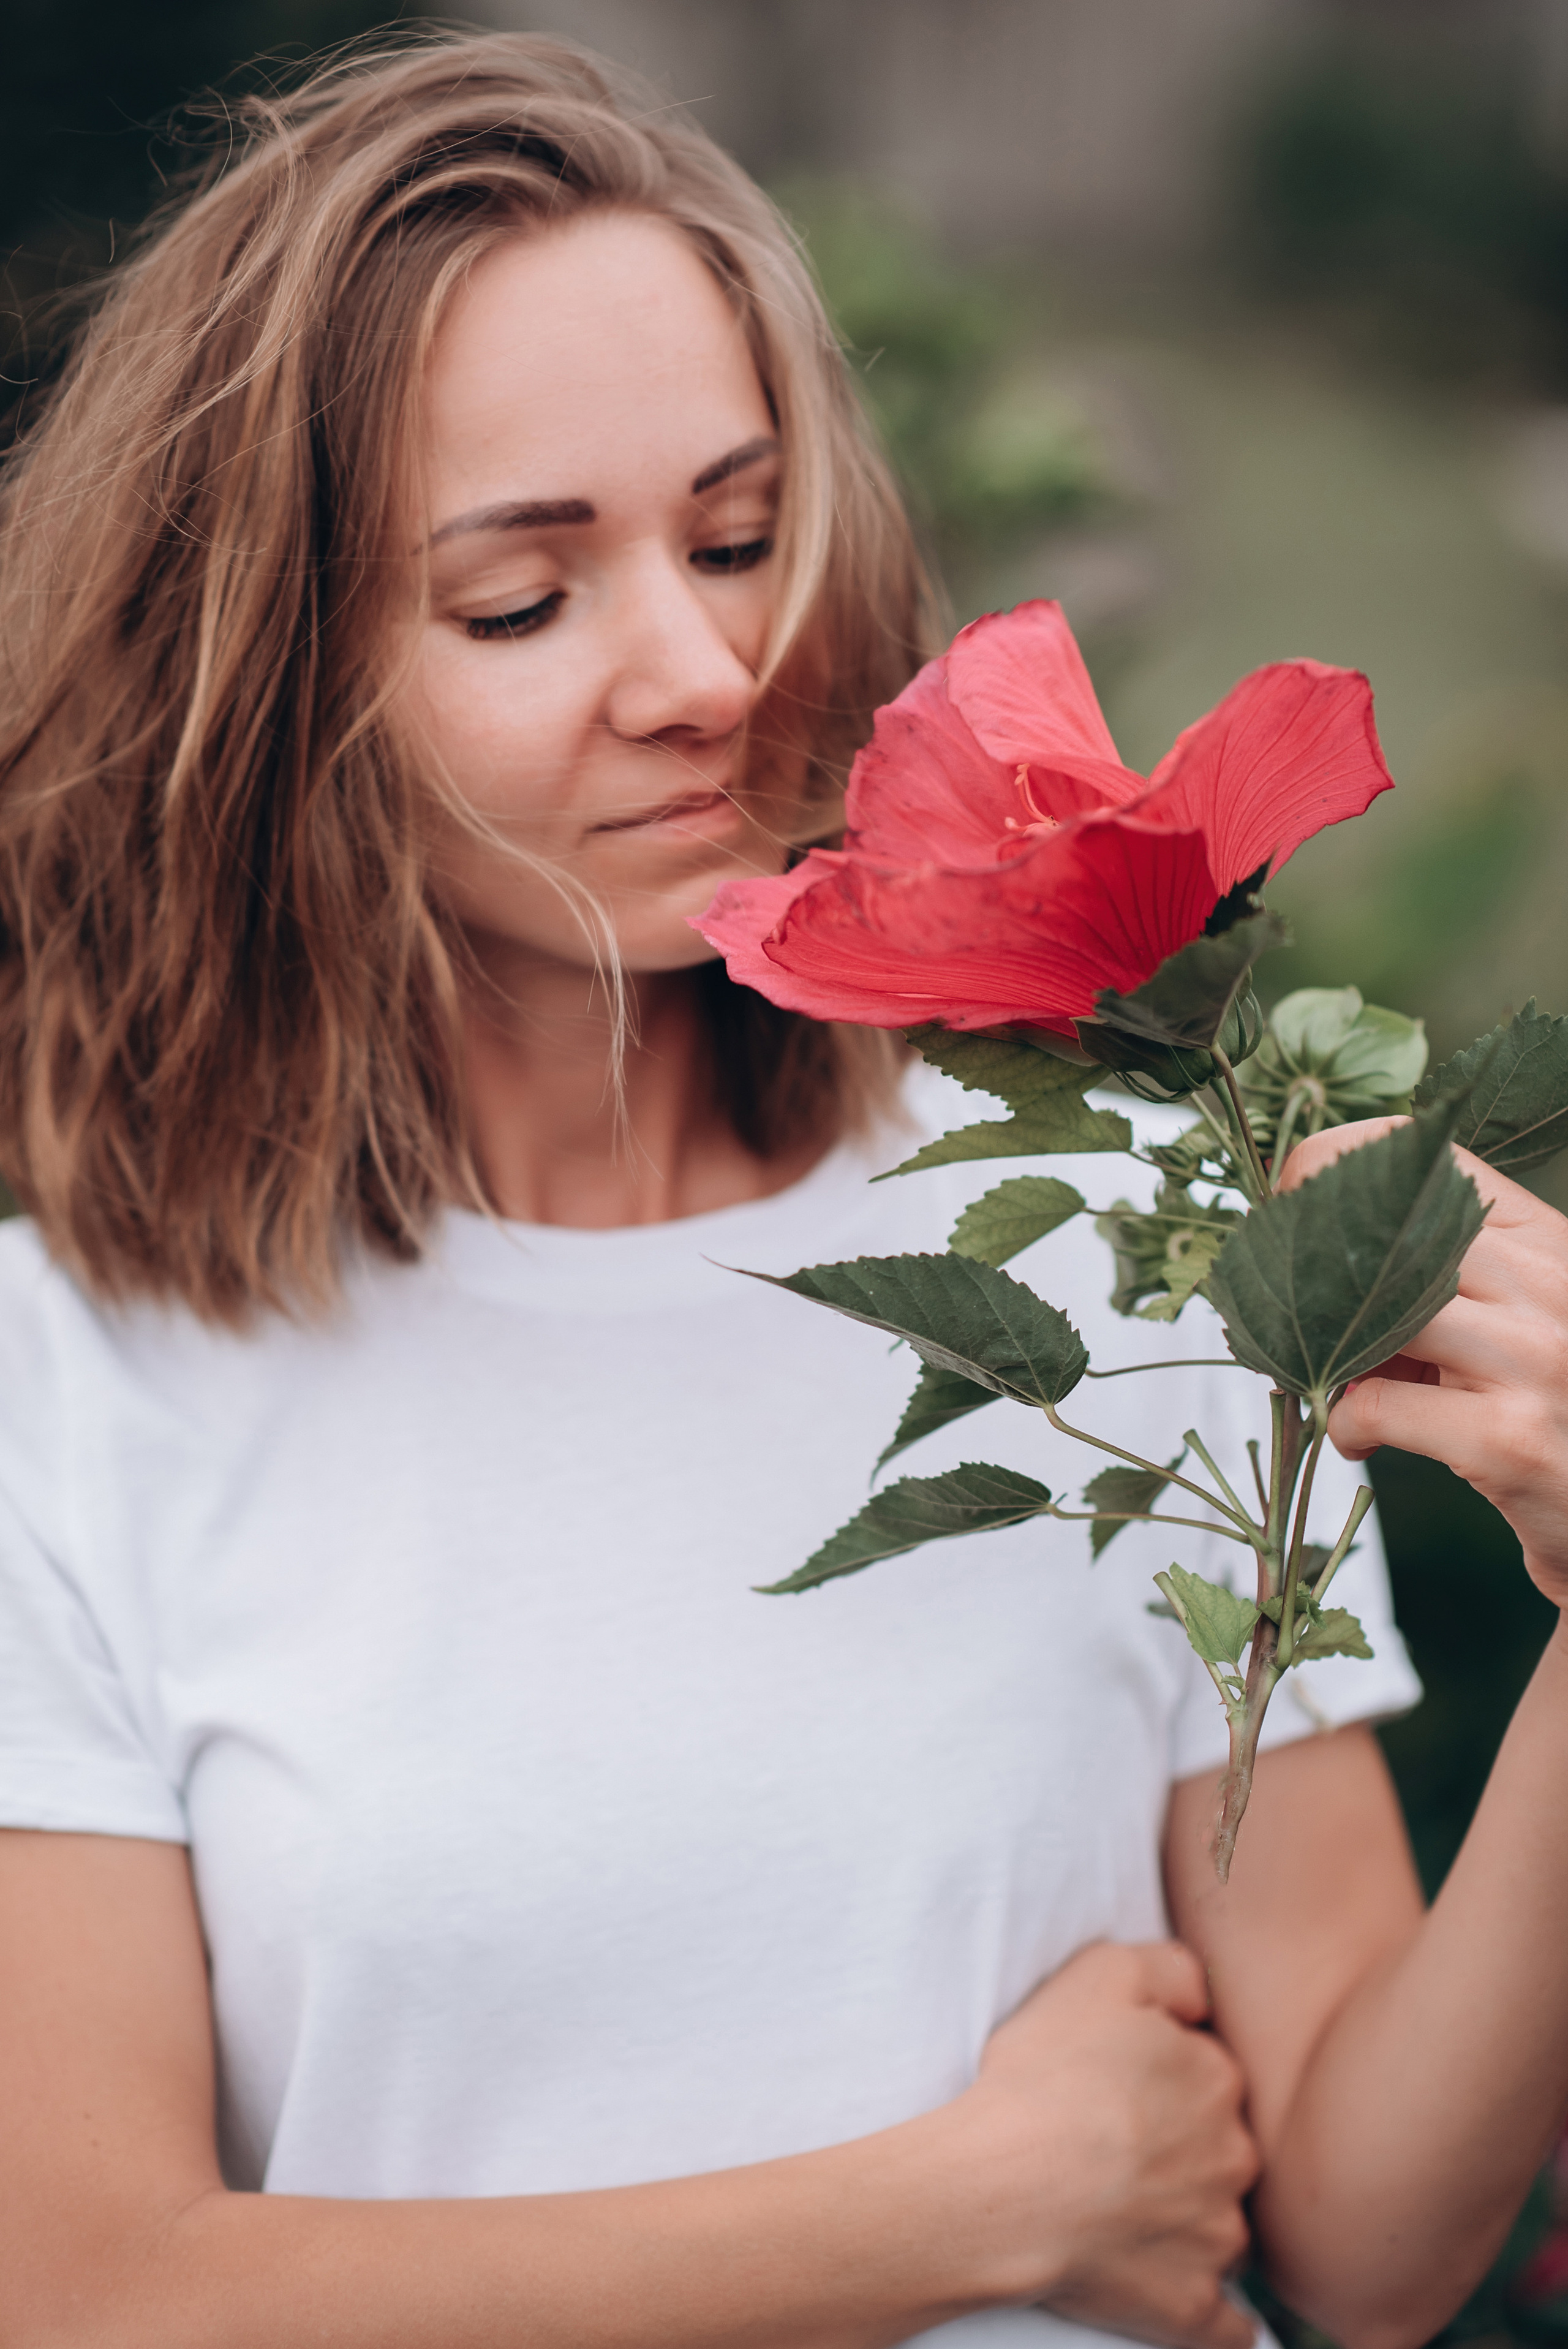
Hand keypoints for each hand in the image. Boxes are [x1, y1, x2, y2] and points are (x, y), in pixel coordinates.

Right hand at [944, 1940, 1258, 2347]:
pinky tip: (1191, 2303)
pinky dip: (1215, 2317)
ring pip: (1222, 2227)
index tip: (1117, 2088)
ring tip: (1124, 2217)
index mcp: (1217, 2080)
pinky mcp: (1194, 2307)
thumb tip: (1203, 2001)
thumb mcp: (1102, 1973)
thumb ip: (1170, 1968)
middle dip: (1184, 2150)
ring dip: (1193, 2224)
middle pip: (1220, 2150)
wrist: (1006, 2189)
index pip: (1207, 2073)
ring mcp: (1218, 2239)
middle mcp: (1234, 2158)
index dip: (1161, 2076)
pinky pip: (1226, 2326)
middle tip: (1116, 2151)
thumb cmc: (1044, 2078)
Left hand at [1279, 1120, 1567, 1603]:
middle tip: (1286, 1310)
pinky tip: (1358, 1436)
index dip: (1336, 1174)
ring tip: (1326, 1374)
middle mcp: (1548, 1283)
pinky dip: (1344, 1422)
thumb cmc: (1551, 1406)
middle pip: (1387, 1232)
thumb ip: (1438, 1282)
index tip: (1295, 1217)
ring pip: (1376, 1314)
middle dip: (1312, 1268)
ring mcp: (1533, 1358)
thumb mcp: (1514, 1320)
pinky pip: (1377, 1405)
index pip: (1425, 1156)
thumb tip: (1308, 1265)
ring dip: (1323, 1348)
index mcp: (1546, 1240)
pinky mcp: (1508, 1438)